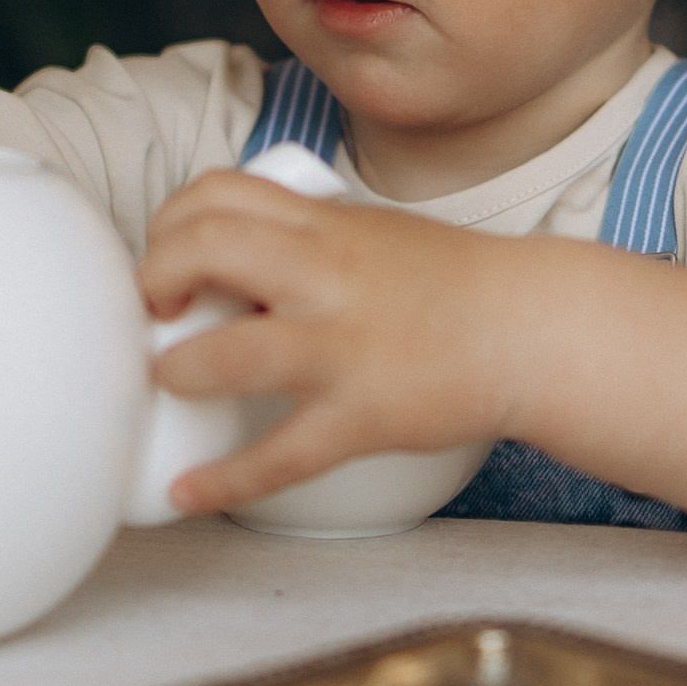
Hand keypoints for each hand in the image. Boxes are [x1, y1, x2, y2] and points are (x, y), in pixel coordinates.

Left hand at [137, 170, 513, 511]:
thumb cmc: (448, 284)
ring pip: (231, 352)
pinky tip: (186, 492)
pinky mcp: (362, 417)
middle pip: (207, 246)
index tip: (166, 258)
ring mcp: (344, 347)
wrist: (530, 330)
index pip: (217, 193)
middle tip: (156, 312)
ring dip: (179, 368)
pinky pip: (280, 456)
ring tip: (174, 380)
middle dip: (156, 277)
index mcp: (326, 224)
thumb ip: (299, 235)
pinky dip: (223, 481)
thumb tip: (222, 258)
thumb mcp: (368, 230)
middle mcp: (328, 275)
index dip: (169, 224)